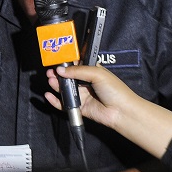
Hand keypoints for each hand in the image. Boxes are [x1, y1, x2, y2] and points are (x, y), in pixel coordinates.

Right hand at [45, 65, 171, 159]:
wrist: (121, 111)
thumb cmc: (114, 90)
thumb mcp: (97, 73)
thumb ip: (78, 71)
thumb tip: (61, 70)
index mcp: (92, 71)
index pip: (76, 65)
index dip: (66, 64)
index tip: (56, 61)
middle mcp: (86, 83)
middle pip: (68, 78)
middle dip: (58, 74)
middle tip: (50, 72)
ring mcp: (83, 95)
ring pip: (65, 90)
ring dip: (56, 85)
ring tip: (50, 80)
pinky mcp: (80, 108)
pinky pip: (65, 104)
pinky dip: (56, 101)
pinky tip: (49, 95)